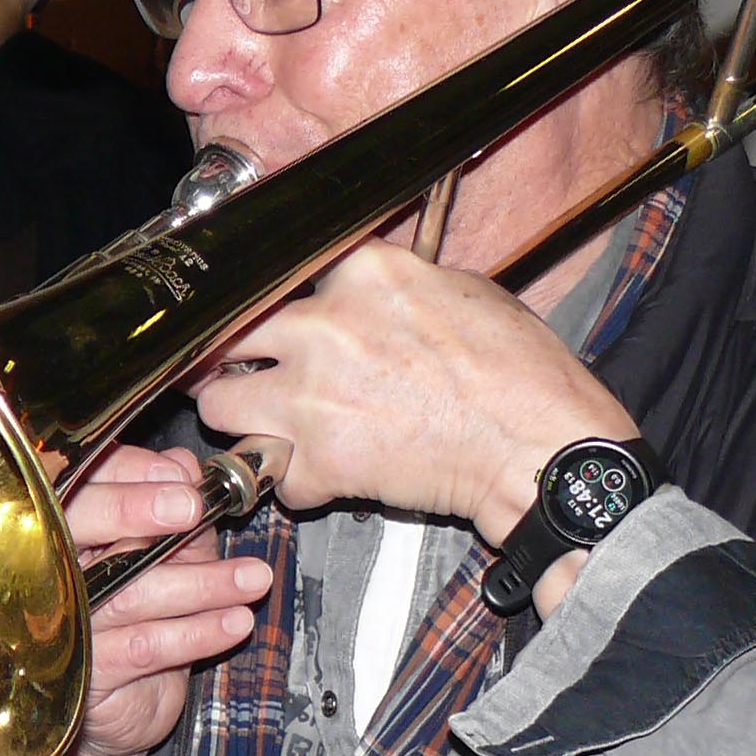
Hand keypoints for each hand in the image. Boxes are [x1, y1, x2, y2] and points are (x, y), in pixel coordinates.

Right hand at [59, 444, 273, 755]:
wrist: (128, 713)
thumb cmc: (145, 630)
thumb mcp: (170, 565)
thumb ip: (179, 520)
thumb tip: (185, 466)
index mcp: (75, 538)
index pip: (90, 488)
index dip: (133, 477)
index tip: (183, 480)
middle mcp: (60, 575)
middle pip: (85, 526)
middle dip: (140, 510)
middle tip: (193, 509)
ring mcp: (70, 625)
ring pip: (132, 591)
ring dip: (203, 583)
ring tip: (252, 580)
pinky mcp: (91, 672)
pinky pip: (147, 646)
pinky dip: (198, 633)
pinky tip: (235, 624)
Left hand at [196, 242, 636, 541]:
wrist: (536, 445)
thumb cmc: (519, 372)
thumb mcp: (463, 291)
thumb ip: (395, 286)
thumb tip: (364, 289)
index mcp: (364, 272)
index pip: (281, 273)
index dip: (274, 302)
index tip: (269, 318)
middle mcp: (326, 325)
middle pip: (230, 334)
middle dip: (232, 357)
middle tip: (243, 374)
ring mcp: (313, 394)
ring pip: (220, 406)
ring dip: (240, 420)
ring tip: (265, 429)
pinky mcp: (318, 460)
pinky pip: (271, 475)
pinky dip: (293, 483)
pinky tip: (323, 476)